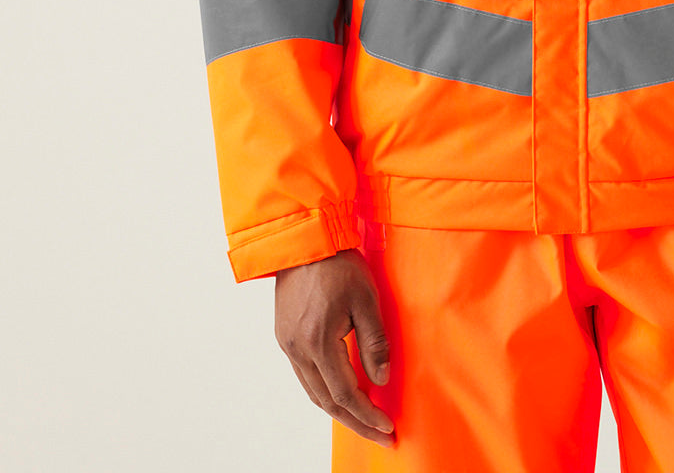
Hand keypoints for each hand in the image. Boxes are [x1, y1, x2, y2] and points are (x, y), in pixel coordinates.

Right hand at [274, 248, 394, 447]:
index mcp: (318, 342)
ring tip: (365, 420)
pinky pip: (306, 375)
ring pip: (313, 392)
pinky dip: (325, 390)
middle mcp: (297, 349)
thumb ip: (374, 342)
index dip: (368, 415)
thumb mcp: (366, 299)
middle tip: (380, 435)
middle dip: (356, 422)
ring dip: (339, 410)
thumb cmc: (338, 263)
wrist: (305, 239)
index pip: (344, 394)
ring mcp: (287, 344)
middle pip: (327, 402)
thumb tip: (380, 380)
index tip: (388, 428)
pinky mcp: (285, 336)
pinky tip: (342, 391)